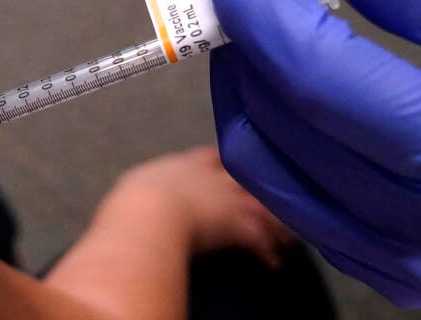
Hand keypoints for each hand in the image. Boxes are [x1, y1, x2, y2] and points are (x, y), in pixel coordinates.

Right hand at [110, 147, 291, 265]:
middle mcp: (214, 178)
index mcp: (187, 164)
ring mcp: (230, 200)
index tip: (232, 166)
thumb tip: (142, 188)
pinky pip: (261, 240)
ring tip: (284, 238)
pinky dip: (268, 253)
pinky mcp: (239, 225)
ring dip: (275, 224)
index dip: (225, 161)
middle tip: (274, 202)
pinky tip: (272, 263)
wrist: (151, 213)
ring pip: (263, 208)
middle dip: (261, 191)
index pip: (212, 156)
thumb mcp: (138, 182)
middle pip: (247, 180)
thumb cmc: (136, 198)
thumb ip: (147, 183)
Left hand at [197, 0, 420, 305]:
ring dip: (239, 79)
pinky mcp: (369, 260)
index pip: (318, 75)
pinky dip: (261, 125)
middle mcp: (418, 233)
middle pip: (274, 118)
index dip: (258, 3)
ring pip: (256, 159)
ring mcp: (389, 259)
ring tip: (253, 23)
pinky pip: (277, 187)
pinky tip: (276, 80)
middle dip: (240, 33)